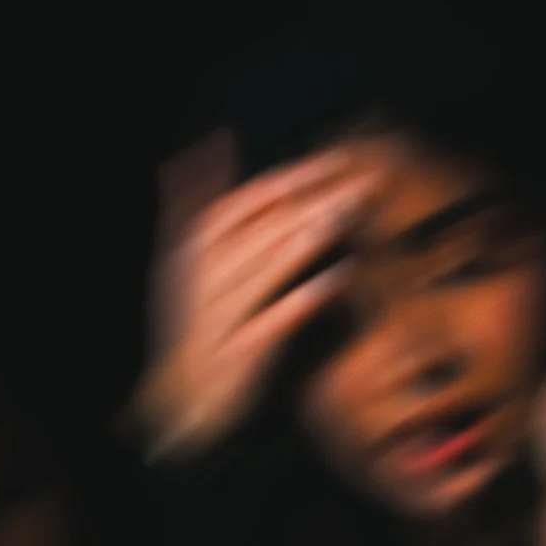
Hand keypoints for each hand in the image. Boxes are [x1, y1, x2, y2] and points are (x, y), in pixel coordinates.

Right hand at [134, 133, 381, 458]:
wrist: (180, 403)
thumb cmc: (196, 326)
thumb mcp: (189, 257)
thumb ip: (199, 198)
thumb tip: (216, 141)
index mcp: (195, 248)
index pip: (249, 200)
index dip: (295, 177)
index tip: (342, 160)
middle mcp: (203, 277)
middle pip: (264, 227)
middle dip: (316, 199)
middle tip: (366, 182)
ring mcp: (220, 317)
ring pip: (268, 267)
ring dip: (313, 235)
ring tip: (354, 212)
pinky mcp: (239, 356)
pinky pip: (274, 320)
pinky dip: (305, 297)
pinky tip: (341, 277)